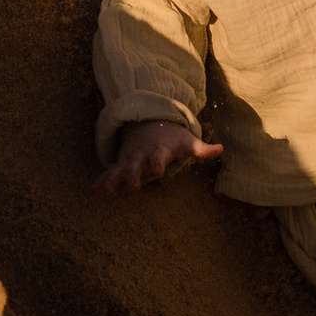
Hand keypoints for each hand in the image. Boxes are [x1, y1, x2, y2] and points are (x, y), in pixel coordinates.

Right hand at [96, 120, 223, 194]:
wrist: (149, 125)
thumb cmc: (171, 139)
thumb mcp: (186, 142)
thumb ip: (202, 149)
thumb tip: (221, 148)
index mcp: (158, 150)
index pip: (159, 157)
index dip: (159, 163)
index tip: (159, 171)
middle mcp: (141, 155)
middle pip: (136, 164)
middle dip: (133, 174)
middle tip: (133, 186)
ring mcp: (130, 159)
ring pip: (120, 169)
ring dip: (113, 178)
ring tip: (106, 190)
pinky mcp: (122, 163)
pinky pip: (111, 172)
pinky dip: (103, 180)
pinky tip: (95, 190)